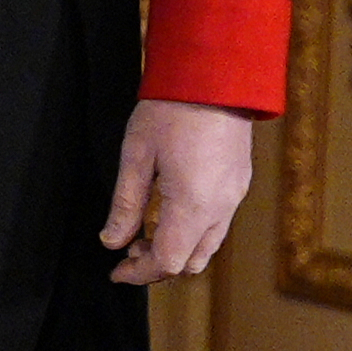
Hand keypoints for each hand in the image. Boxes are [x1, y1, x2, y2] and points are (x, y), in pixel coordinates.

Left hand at [103, 97, 255, 284]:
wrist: (215, 76)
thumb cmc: (172, 110)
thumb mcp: (136, 157)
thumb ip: (124, 205)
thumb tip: (112, 242)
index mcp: (194, 205)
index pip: (168, 262)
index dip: (139, 274)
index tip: (116, 271)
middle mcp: (221, 207)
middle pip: (191, 262)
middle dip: (158, 266)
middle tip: (127, 252)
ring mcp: (235, 196)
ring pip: (208, 246)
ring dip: (177, 250)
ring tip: (144, 233)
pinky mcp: (239, 183)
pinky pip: (218, 224)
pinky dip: (192, 232)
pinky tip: (168, 212)